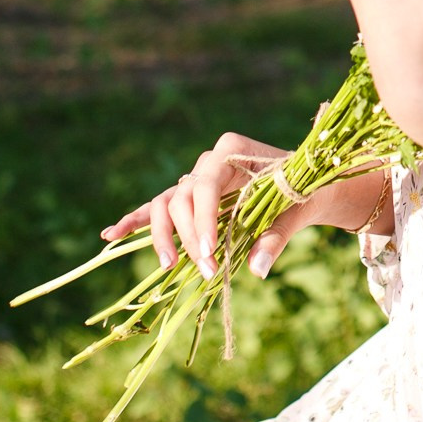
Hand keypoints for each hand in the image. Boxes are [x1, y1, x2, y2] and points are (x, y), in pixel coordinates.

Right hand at [99, 132, 338, 280]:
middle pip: (181, 198)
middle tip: (204, 270)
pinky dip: (137, 220)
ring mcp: (198, 177)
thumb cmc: (305, 192)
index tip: (207, 254)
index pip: (204, 187)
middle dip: (188, 237)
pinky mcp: (193, 196)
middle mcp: (209, 161)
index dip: (202, 221)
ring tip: (166, 266)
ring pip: (166, 204)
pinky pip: (161, 207)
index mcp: (232, 151)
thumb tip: (257, 270)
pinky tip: (110, 236)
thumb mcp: (296, 212)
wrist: (311, 184)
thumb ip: (275, 238)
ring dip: (162, 235)